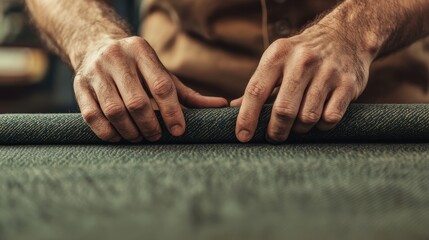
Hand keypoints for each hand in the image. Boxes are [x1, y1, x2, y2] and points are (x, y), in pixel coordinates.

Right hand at [74, 36, 226, 141]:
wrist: (96, 46)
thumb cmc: (138, 67)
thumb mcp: (161, 73)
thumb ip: (188, 93)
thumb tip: (221, 105)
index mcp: (142, 51)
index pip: (161, 86)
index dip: (172, 112)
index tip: (178, 131)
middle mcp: (116, 58)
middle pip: (137, 102)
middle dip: (151, 126)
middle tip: (157, 136)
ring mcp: (95, 72)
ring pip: (114, 111)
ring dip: (131, 132)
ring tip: (140, 137)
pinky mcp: (79, 86)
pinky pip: (93, 117)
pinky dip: (109, 133)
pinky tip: (120, 136)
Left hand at [233, 24, 372, 142]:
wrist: (345, 36)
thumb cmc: (302, 55)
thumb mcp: (277, 61)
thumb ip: (257, 85)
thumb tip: (233, 108)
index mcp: (278, 54)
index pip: (256, 91)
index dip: (247, 117)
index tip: (243, 136)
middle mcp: (302, 61)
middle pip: (284, 110)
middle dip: (275, 131)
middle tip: (274, 137)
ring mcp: (327, 72)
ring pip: (307, 118)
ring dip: (299, 129)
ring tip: (297, 126)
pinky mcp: (348, 84)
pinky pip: (330, 118)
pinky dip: (322, 126)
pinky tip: (318, 120)